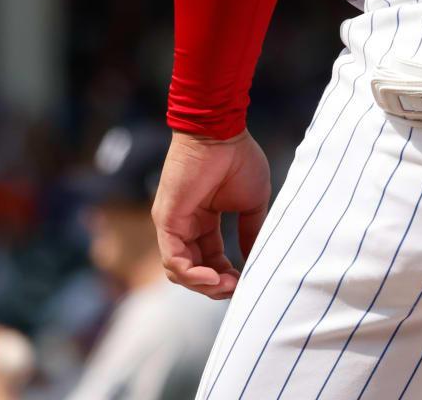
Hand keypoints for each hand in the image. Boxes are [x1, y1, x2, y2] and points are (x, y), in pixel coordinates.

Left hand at [153, 128, 272, 297]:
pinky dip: (193, 275)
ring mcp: (172, 225)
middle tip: (239, 288)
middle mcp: (184, 226)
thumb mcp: (251, 203)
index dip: (229, 275)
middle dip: (217, 285)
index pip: (211, 260)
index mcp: (203, 221)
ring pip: (180, 271)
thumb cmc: (237, 158)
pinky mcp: (166, 221)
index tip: (248, 282)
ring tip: (229, 285)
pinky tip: (214, 279)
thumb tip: (255, 259)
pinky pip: (174, 259)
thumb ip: (250, 231)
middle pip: (194, 270)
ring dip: (205, 285)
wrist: (221, 131)